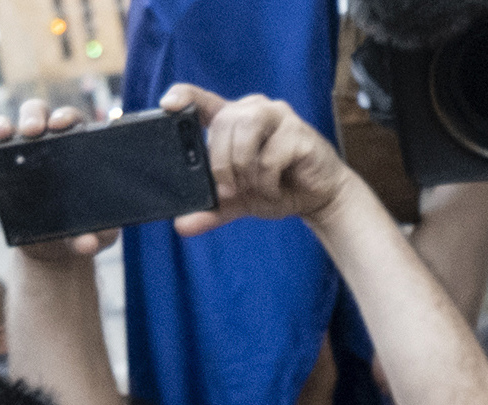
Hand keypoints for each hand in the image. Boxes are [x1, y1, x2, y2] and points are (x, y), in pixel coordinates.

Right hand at [0, 99, 113, 263]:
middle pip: (36, 113)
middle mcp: (46, 145)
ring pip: (5, 130)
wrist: (59, 251)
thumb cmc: (85, 230)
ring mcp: (20, 158)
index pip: (71, 120)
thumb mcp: (98, 234)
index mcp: (76, 148)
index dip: (64, 117)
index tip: (60, 126)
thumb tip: (87, 244)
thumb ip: (97, 235)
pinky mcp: (2, 180)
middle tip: (31, 131)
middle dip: (31, 116)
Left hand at [161, 86, 352, 237]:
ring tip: (255, 187)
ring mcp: (279, 116)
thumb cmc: (278, 188)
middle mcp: (253, 109)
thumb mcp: (238, 200)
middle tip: (230, 189)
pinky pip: (270, 155)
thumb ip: (211, 209)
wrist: (319, 199)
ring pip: (246, 132)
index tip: (168, 104)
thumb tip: (182, 225)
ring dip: (244, 168)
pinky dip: (268, 181)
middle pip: (223, 123)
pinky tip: (277, 189)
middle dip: (221, 163)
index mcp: (233, 119)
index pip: (202, 99)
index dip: (184, 96)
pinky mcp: (299, 131)